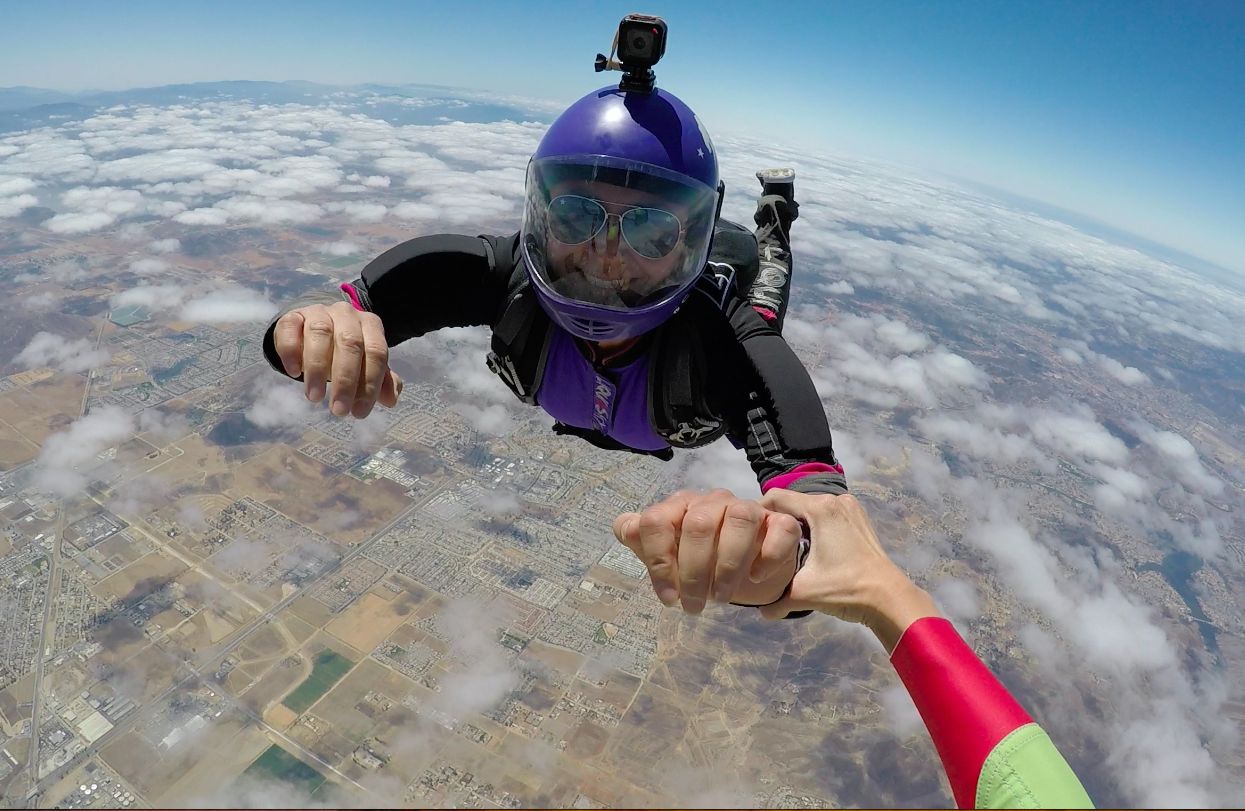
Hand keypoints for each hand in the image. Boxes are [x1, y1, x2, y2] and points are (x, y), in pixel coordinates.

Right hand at [273, 301, 401, 418]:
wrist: (311, 327)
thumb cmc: (343, 352)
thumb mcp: (364, 365)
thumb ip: (380, 380)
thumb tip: (391, 400)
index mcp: (370, 325)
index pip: (376, 352)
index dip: (370, 383)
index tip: (360, 412)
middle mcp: (347, 314)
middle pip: (350, 343)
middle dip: (345, 380)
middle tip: (338, 410)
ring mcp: (318, 312)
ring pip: (320, 334)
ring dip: (317, 369)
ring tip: (314, 397)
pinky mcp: (292, 316)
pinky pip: (291, 328)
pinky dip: (291, 351)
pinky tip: (294, 372)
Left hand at [612, 489, 803, 613]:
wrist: (750, 563)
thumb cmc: (702, 557)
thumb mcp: (669, 553)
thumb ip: (642, 540)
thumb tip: (625, 528)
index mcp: (680, 505)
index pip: (656, 520)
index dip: (658, 561)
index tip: (668, 598)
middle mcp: (713, 501)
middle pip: (699, 524)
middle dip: (694, 572)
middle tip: (694, 607)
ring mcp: (748, 508)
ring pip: (739, 520)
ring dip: (728, 565)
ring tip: (721, 598)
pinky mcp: (779, 523)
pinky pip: (779, 529)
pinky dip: (767, 555)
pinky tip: (756, 577)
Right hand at [757, 489, 939, 650]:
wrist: (889, 599)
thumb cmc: (847, 589)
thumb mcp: (803, 592)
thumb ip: (774, 599)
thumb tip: (759, 609)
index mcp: (821, 509)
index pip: (776, 497)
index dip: (757, 513)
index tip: (748, 533)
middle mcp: (836, 500)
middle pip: (793, 503)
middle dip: (776, 521)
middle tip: (761, 543)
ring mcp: (850, 508)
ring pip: (810, 510)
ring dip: (795, 525)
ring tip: (782, 548)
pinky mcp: (858, 519)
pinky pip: (825, 516)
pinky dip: (813, 528)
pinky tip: (806, 550)